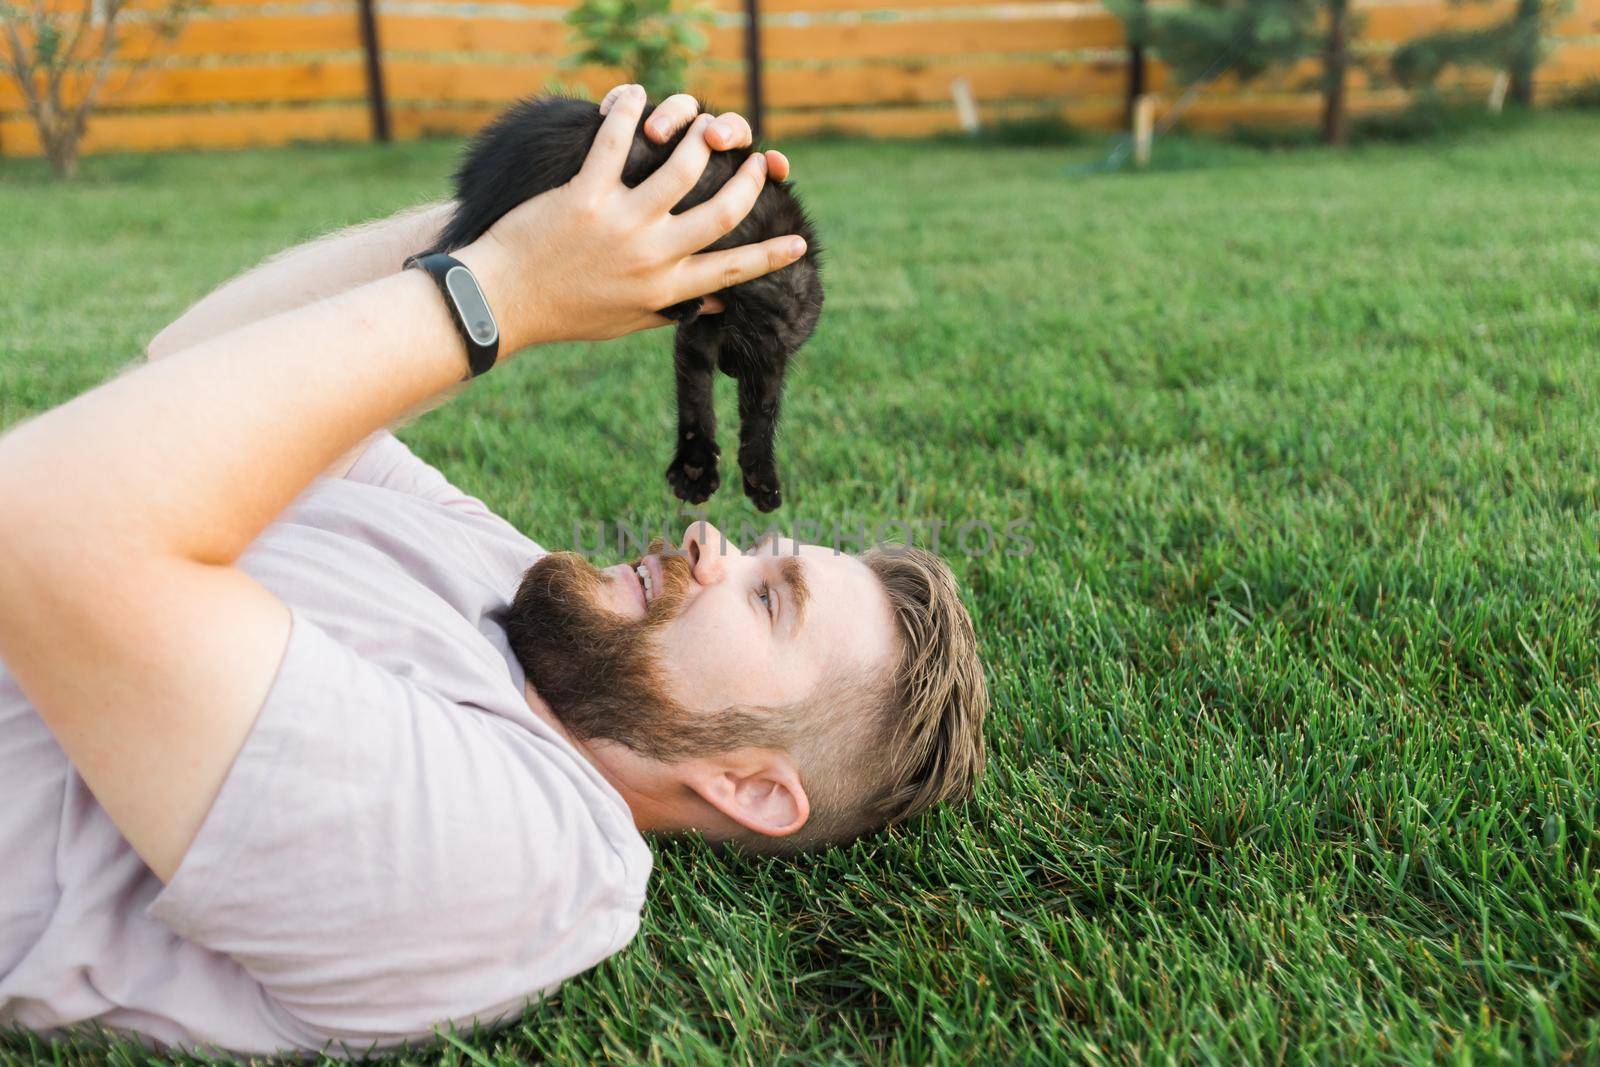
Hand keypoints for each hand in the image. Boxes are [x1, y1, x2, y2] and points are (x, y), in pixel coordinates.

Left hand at [456, 84, 806, 350]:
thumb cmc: (564, 314)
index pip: (731, 271)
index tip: (800, 242)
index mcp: (665, 290)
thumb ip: (674, 308)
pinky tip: (639, 95)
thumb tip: (718, 303)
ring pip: (681, 169)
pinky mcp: (584, 197)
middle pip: (720, 212)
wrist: (501, 303)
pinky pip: (616, 143)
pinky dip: (631, 113)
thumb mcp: (626, 322)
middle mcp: (650, 257)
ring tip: (708, 127)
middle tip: (757, 162)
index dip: (770, 256)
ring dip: (701, 140)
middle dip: (747, 183)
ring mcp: (619, 224)